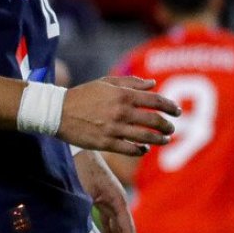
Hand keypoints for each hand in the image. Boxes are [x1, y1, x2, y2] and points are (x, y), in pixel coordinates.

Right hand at [57, 76, 179, 155]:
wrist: (57, 112)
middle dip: (168, 126)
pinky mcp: (106, 143)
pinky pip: (131, 149)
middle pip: (155, 121)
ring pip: (147, 137)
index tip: (177, 111)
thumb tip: (153, 84)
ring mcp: (114, 129)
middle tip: (171, 128)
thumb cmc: (82, 95)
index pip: (156, 101)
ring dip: (160, 140)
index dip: (170, 107)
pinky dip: (141, 150)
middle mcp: (121, 112)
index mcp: (122, 95)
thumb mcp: (104, 83)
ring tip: (164, 140)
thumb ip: (130, 82)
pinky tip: (144, 149)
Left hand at [74, 149, 138, 232]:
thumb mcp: (81, 193)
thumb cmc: (78, 169)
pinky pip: (110, 218)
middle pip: (125, 228)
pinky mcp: (103, 197)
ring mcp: (111, 198)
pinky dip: (111, 231)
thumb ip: (85, 214)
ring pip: (118, 224)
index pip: (126, 228)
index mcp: (116, 199)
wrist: (76, 149)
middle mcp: (117, 199)